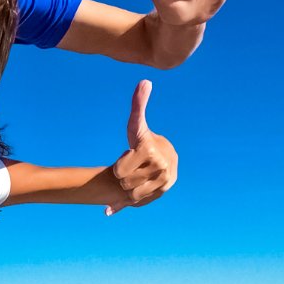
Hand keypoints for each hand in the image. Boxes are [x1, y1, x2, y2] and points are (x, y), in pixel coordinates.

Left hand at [107, 80, 177, 214]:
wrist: (164, 159)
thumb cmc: (143, 141)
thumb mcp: (136, 126)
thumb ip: (138, 104)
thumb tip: (145, 81)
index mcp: (150, 151)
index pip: (119, 171)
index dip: (120, 165)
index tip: (129, 157)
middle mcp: (160, 167)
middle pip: (124, 183)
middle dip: (124, 176)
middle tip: (133, 166)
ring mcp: (163, 181)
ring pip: (131, 194)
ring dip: (128, 188)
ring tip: (136, 175)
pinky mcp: (163, 192)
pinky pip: (137, 202)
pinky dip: (126, 202)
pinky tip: (122, 199)